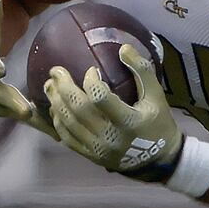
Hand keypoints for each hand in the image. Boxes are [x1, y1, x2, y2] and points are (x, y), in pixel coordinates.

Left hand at [44, 43, 182, 180]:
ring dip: (56, 102)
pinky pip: (67, 138)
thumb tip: (123, 48)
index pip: (100, 97)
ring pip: (69, 123)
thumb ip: (142, 70)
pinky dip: (58, 122)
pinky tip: (55, 108)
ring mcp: (98, 149)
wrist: (158, 159)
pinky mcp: (91, 156)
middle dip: (63, 87)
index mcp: (128, 121)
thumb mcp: (156, 95)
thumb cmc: (158, 122)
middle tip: (56, 71)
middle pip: (78, 109)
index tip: (92, 70)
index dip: (91, 80)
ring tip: (50, 85)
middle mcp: (111, 137)